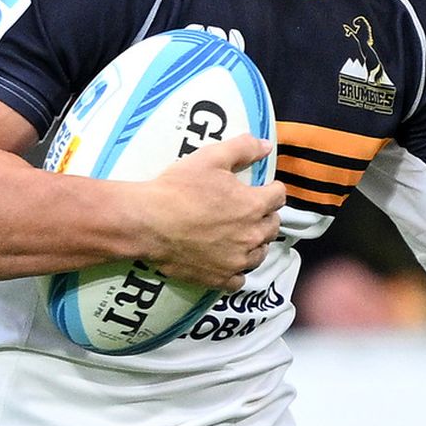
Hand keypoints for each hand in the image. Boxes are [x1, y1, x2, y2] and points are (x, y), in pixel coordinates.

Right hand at [126, 133, 285, 289]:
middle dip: (265, 217)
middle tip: (248, 211)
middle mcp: (251, 235)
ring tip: (240, 237)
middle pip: (273, 226)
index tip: (262, 189)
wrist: (147, 222)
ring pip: (260, 254)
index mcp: (254, 205)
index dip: (271, 190)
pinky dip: (237, 270)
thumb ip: (243, 148)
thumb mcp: (210, 157)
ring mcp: (236, 260)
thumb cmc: (178, 188)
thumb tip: (267, 146)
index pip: (279, 196)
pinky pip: (239, 279)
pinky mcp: (219, 278)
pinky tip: (227, 261)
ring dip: (255, 244)